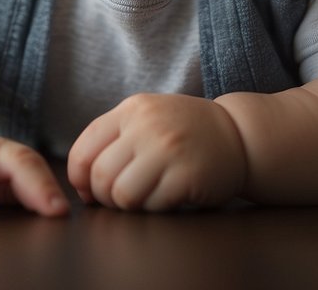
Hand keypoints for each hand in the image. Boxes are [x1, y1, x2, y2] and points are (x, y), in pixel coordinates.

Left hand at [67, 93, 246, 210]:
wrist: (238, 134)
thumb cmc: (183, 131)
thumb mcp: (147, 117)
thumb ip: (114, 138)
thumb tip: (81, 181)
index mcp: (130, 110)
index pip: (84, 149)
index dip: (78, 178)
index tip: (88, 190)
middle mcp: (146, 126)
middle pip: (101, 175)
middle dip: (103, 197)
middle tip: (118, 200)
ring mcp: (168, 150)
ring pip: (122, 194)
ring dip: (127, 206)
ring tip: (142, 199)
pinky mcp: (187, 176)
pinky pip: (152, 205)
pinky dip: (153, 209)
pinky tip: (166, 198)